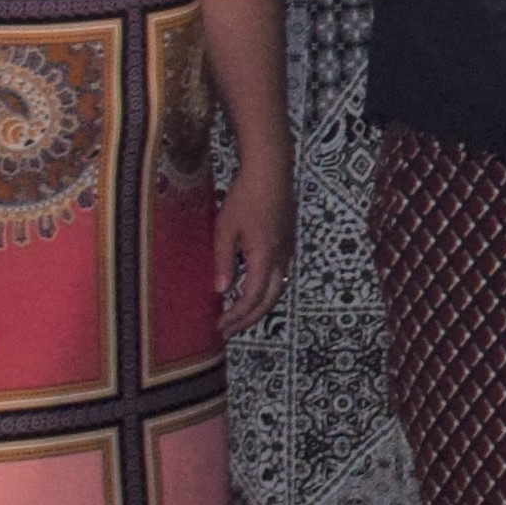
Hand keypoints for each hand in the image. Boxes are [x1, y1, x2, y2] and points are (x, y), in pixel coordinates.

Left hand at [216, 152, 293, 336]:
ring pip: (277, 290)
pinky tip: (250, 291)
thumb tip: (220, 290)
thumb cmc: (244, 197)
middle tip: (227, 332)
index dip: (235, 315)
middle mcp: (281, 259)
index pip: (252, 298)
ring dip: (257, 307)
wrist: (271, 172)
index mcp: (264, 257)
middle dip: (247, 319)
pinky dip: (264, 292)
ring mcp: (287, 251)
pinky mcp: (287, 244)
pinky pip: (279, 277)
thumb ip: (223, 260)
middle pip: (269, 300)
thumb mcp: (225, 229)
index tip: (217, 326)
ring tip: (237, 317)